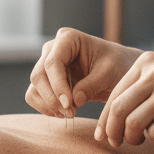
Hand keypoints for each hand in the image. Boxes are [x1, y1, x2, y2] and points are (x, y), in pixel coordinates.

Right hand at [26, 28, 140, 116]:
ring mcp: (47, 64)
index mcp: (68, 38)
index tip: (70, 105)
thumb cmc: (116, 66)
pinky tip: (64, 113)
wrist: (118, 71)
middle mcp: (53, 49)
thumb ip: (92, 85)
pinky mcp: (46, 80)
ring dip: (49, 105)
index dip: (58, 85)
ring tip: (70, 114)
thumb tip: (74, 100)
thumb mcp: (109, 73)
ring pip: (34, 87)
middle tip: (71, 114)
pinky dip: (46, 108)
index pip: (53, 62)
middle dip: (53, 98)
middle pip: (38, 75)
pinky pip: (35, 96)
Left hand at [97, 51, 153, 146]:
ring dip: (131, 138)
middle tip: (114, 143)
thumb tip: (111, 114)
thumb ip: (141, 84)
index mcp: (146, 62)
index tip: (102, 135)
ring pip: (134, 123)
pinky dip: (153, 138)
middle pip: (118, 110)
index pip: (113, 95)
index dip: (104, 119)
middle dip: (112, 132)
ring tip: (136, 141)